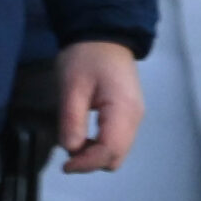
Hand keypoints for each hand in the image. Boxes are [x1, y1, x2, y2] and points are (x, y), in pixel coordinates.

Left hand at [54, 40, 142, 172]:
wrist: (103, 34)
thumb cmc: (87, 56)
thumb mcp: (72, 85)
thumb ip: (72, 120)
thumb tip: (71, 150)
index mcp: (123, 111)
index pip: (109, 151)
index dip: (86, 163)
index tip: (65, 166)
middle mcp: (134, 118)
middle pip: (116, 157)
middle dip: (92, 161)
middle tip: (68, 150)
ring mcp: (134, 117)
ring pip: (117, 151)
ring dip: (95, 153)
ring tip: (74, 139)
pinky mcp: (128, 115)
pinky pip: (117, 140)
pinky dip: (100, 144)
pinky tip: (84, 134)